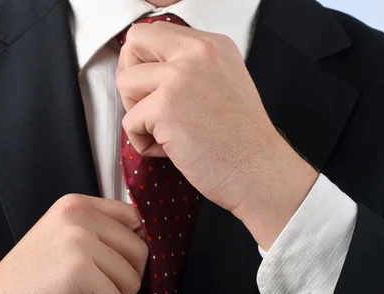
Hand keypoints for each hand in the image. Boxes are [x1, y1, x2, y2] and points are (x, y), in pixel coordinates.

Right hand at [0, 194, 147, 293]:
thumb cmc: (28, 285)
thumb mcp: (63, 243)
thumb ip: (99, 235)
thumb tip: (147, 246)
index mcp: (76, 204)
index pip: (135, 221)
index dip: (129, 254)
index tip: (107, 272)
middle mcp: (78, 215)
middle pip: (140, 253)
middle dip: (121, 284)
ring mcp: (78, 242)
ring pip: (132, 282)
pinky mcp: (78, 274)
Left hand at [116, 22, 318, 247]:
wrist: (260, 172)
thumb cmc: (240, 141)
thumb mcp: (222, 83)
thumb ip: (188, 69)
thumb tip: (145, 69)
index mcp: (211, 45)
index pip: (153, 32)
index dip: (142, 61)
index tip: (151, 89)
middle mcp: (196, 52)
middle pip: (133, 43)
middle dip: (129, 77)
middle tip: (148, 108)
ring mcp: (180, 77)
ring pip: (124, 83)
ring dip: (136, 113)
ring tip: (165, 133)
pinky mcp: (165, 107)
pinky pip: (128, 123)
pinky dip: (143, 143)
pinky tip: (172, 150)